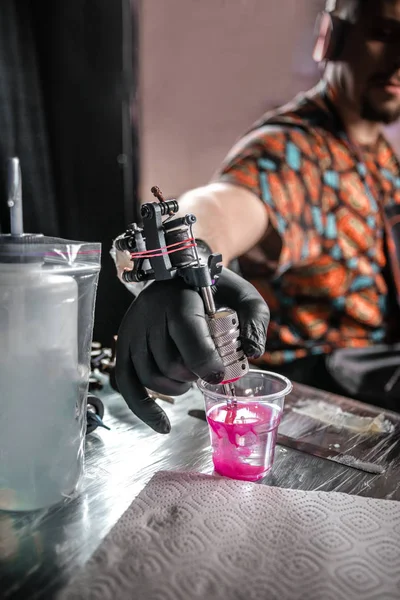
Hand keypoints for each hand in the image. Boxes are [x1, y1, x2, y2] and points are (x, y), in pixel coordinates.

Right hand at [115, 268, 269, 433]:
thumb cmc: (213, 288)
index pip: (187, 334)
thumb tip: (253, 352)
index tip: (220, 374)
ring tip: (191, 375)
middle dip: (195, 374)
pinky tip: (163, 424)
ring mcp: (132, 331)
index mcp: (180, 299)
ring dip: (177, 387)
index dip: (205, 360)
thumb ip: (256, 318)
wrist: (178, 274)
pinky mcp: (124, 345)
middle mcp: (150, 314)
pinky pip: (127, 385)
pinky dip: (145, 409)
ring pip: (152, 377)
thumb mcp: (242, 293)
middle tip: (208, 367)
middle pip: (171, 363)